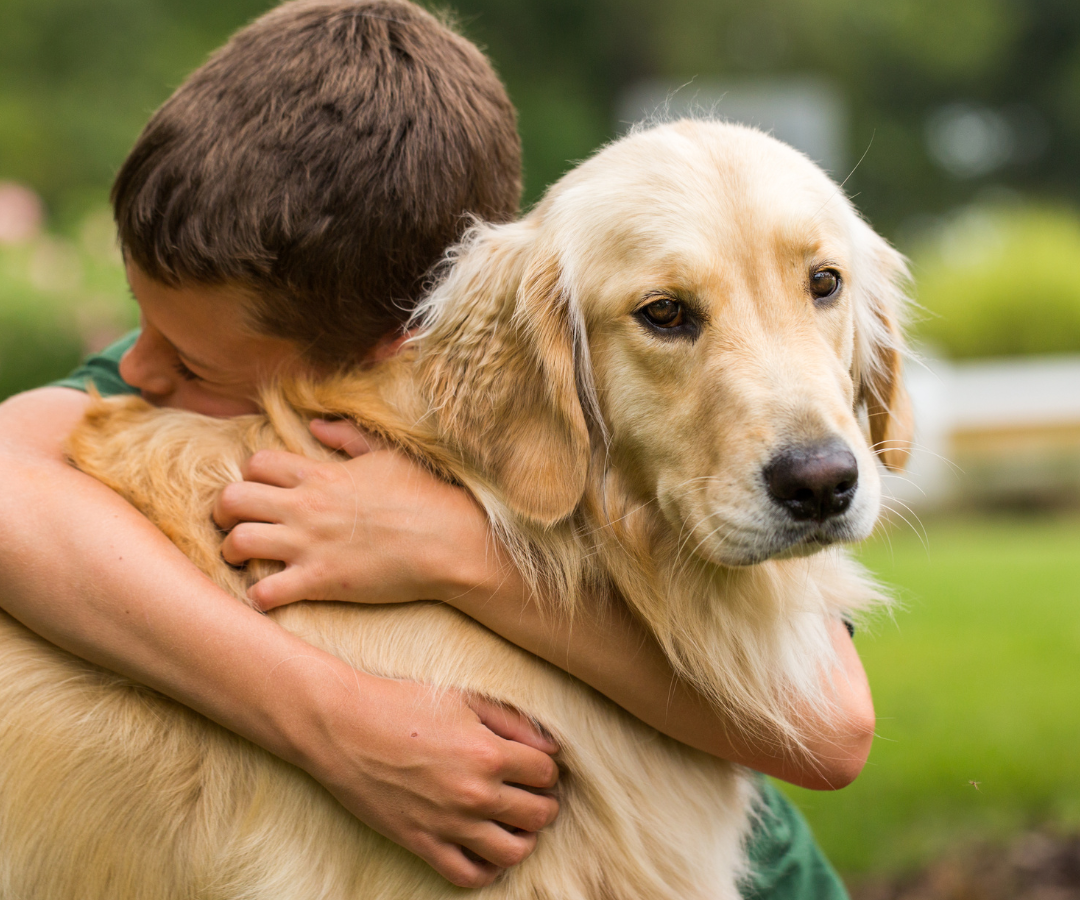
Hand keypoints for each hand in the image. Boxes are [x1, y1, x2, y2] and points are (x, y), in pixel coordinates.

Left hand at [213, 420, 496, 610]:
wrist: (450, 541)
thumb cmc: (425, 496)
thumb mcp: (387, 455)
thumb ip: (348, 437)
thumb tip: (316, 425)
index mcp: (320, 474)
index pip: (256, 464)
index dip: (249, 476)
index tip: (261, 491)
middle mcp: (306, 506)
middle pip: (231, 499)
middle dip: (223, 512)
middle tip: (234, 524)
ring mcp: (309, 544)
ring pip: (236, 543)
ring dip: (232, 553)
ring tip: (243, 560)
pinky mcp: (320, 581)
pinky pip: (265, 592)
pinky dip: (258, 596)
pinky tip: (270, 595)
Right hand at [296, 664, 559, 886]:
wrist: (343, 727)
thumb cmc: (403, 704)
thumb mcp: (464, 699)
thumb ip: (513, 721)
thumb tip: (552, 746)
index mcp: (488, 752)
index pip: (546, 773)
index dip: (546, 768)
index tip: (534, 765)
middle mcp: (474, 792)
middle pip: (539, 814)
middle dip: (543, 803)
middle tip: (530, 793)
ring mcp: (448, 823)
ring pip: (514, 852)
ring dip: (523, 838)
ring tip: (513, 822)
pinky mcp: (421, 843)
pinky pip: (469, 876)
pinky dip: (487, 869)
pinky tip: (485, 848)